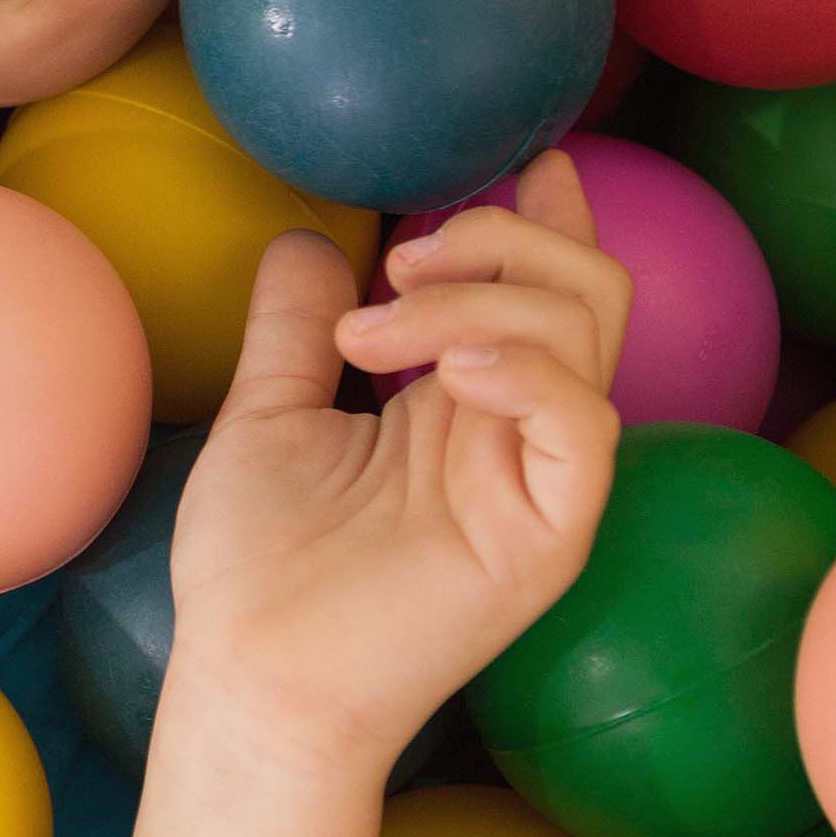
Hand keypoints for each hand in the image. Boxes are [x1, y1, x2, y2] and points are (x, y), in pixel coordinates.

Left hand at [158, 151, 631, 791]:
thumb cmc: (255, 567)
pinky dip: (530, 370)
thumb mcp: (267, 414)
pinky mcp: (548, 537)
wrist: (249, 679)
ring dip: (479, 297)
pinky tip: (452, 371)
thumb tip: (303, 238)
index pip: (540, 290)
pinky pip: (586, 426)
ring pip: (587, 333)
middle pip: (586, 290)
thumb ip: (297, 328)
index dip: (547, 216)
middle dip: (504, 236)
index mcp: (463, 403)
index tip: (527, 157)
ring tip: (374, 329)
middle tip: (400, 255)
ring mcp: (539, 483)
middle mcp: (515, 434)